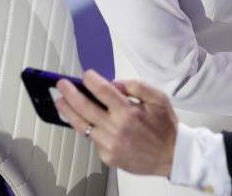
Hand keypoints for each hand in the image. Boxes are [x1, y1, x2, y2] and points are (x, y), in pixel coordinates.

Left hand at [55, 69, 177, 177]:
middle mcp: (116, 128)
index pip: (102, 90)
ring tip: (60, 102)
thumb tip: (115, 83)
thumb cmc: (165, 127)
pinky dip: (87, 129)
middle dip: (69, 93)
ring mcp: (110, 144)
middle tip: (61, 85)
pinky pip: (92, 140)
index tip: (85, 74)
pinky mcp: (108, 156)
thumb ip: (137, 85)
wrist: (171, 156)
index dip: (90, 80)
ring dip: (68, 112)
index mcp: (128, 111)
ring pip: (82, 126)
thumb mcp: (158, 98)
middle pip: (84, 107)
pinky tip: (82, 121)